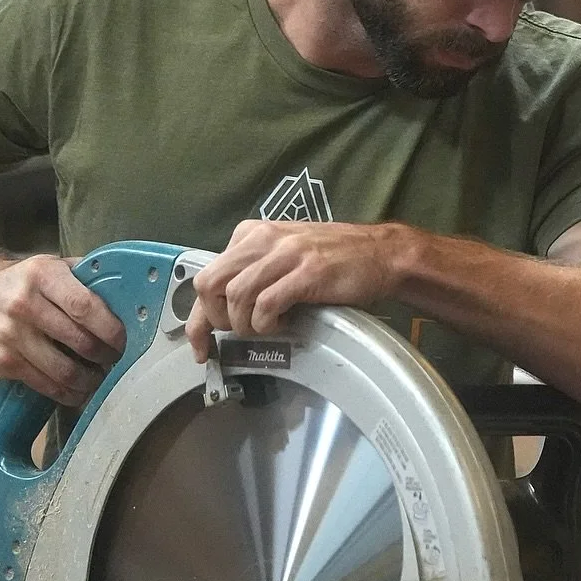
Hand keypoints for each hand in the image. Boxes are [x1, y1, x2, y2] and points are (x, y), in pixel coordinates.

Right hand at [0, 254, 125, 405]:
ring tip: (101, 376)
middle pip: (79, 341)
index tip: (125, 339)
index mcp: (42, 276)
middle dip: (106, 355)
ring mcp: (8, 336)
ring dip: (90, 379)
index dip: (111, 328)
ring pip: (63, 370)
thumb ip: (87, 278)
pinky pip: (44, 385)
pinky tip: (79, 389)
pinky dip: (68, 392)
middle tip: (119, 359)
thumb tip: (130, 296)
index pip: (85, 307)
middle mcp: (22, 305)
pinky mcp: (0, 362)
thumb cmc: (25, 283)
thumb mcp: (54, 267)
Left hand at [186, 220, 411, 360]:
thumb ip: (255, 270)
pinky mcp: (308, 273)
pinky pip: (266, 304)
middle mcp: (264, 238)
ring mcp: (287, 254)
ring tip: (266, 328)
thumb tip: (222, 309)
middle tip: (238, 334)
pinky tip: (283, 324)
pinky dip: (267, 324)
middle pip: (209, 284)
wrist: (382, 253)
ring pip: (235, 296)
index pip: (207, 275)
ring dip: (245, 324)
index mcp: (253, 233)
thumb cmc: (335, 258)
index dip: (198, 319)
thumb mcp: (285, 254)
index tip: (201, 347)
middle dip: (216, 320)